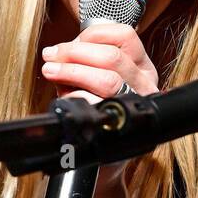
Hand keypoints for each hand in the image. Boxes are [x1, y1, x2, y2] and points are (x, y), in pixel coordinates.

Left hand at [41, 23, 159, 196]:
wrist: (104, 162)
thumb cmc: (97, 114)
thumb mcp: (96, 80)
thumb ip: (86, 61)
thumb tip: (60, 50)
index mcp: (142, 67)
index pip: (125, 36)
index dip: (93, 35)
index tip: (72, 42)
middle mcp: (145, 85)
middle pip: (112, 57)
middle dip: (75, 53)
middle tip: (52, 56)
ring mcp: (137, 106)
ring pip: (108, 79)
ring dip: (72, 71)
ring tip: (51, 71)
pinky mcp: (122, 126)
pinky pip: (95, 104)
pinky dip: (74, 97)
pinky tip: (63, 97)